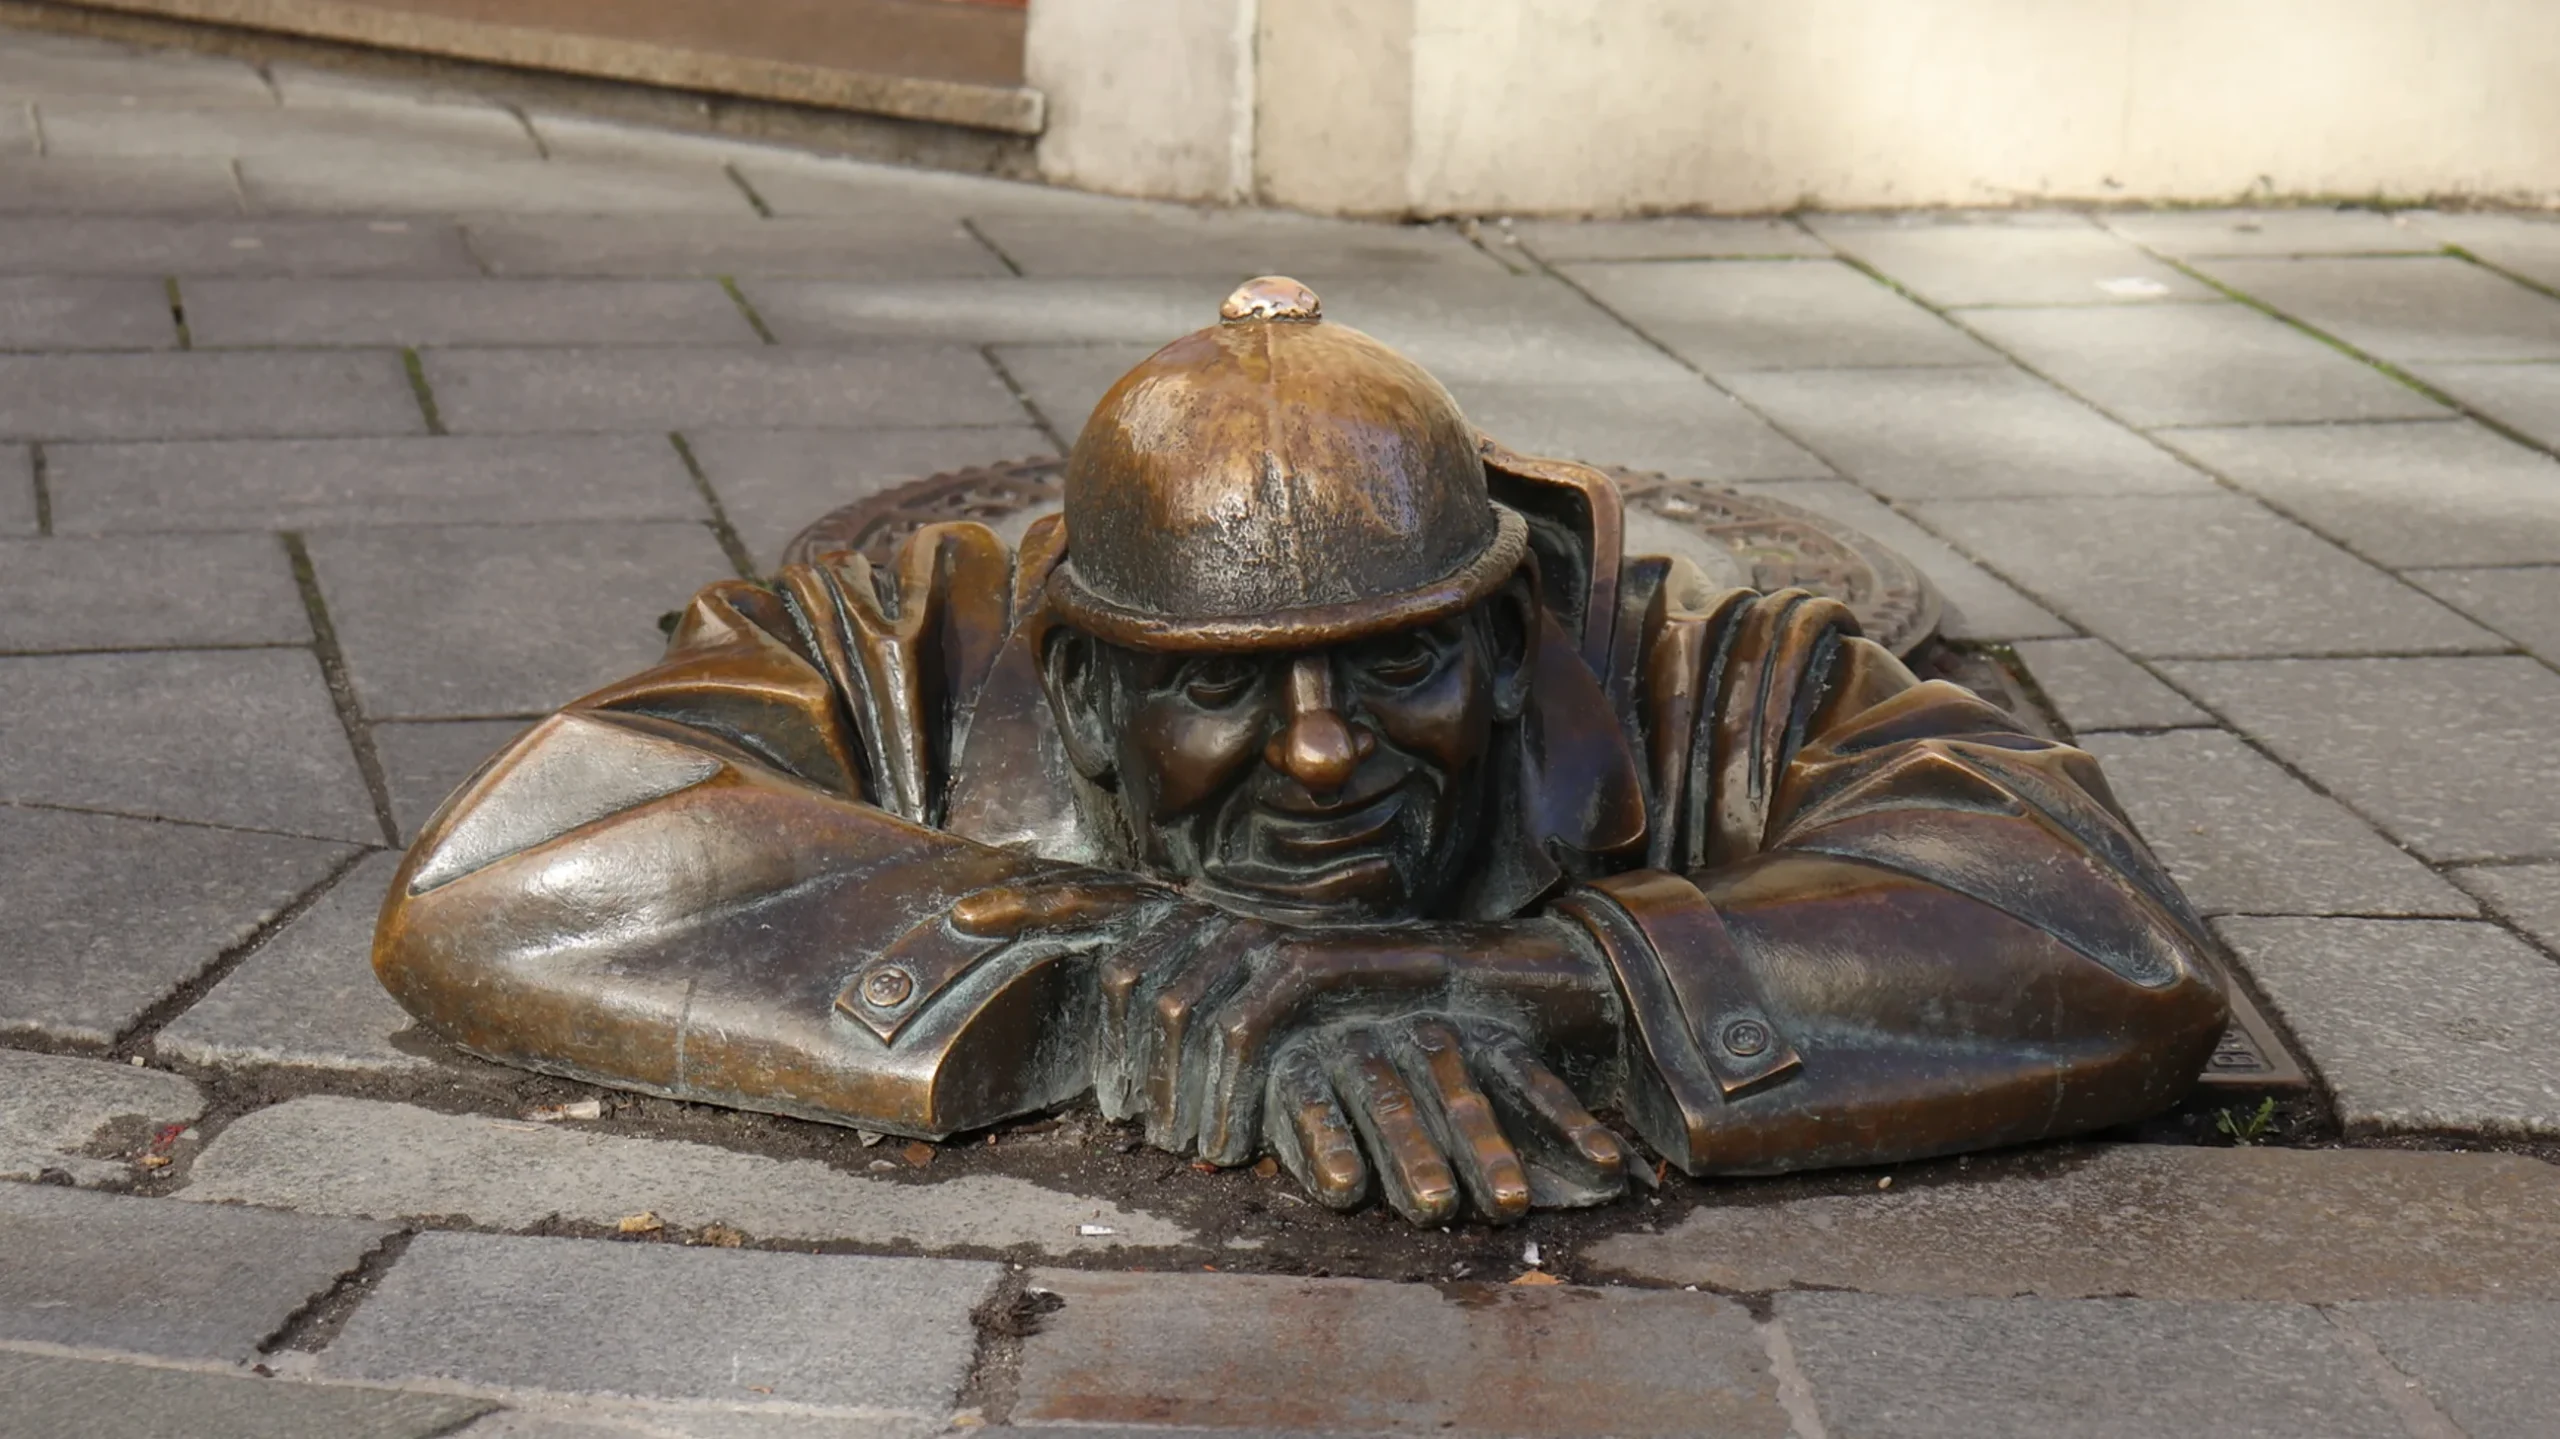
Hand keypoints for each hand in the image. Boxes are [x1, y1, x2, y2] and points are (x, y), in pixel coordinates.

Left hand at [950, 877, 1626, 1221]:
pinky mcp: (1318, 963)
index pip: (1102, 892)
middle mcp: (1235, 916)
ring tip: (1190, 1149)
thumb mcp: (1285, 1030)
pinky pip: (1239, 1022)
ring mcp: (1275, 933)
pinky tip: (1229, 1138)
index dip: (1029, 894)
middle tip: (1134, 1126)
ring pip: (1171, 1001)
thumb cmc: (1390, 1025)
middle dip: (1113, 1054)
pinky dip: (1221, 1087)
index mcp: (1216, 924)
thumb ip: (1217, 1033)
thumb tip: (1142, 1084)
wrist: (1498, 994)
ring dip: (1168, 1092)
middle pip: (1120, 956)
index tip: (964, 909)